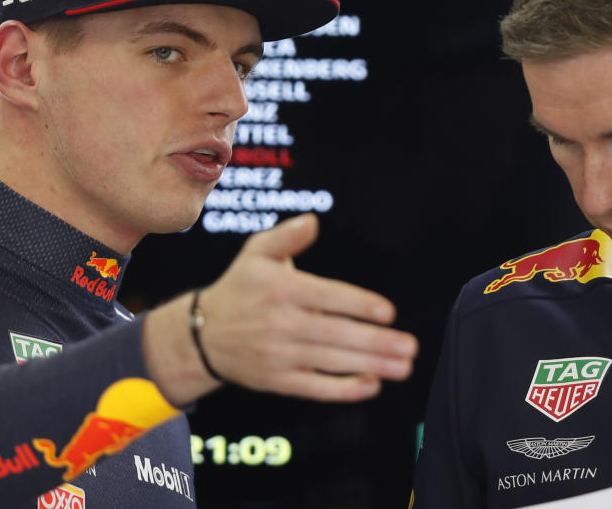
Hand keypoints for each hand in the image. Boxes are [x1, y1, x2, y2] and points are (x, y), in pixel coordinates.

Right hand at [143, 214, 417, 403]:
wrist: (202, 334)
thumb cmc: (240, 288)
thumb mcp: (257, 252)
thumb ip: (288, 235)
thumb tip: (313, 221)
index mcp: (281, 289)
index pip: (327, 297)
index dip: (359, 305)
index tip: (388, 312)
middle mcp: (281, 323)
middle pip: (335, 334)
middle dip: (375, 342)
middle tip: (409, 346)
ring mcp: (279, 355)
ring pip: (330, 362)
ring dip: (370, 365)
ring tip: (402, 366)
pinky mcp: (278, 380)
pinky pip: (315, 387)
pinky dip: (344, 389)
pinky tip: (371, 385)